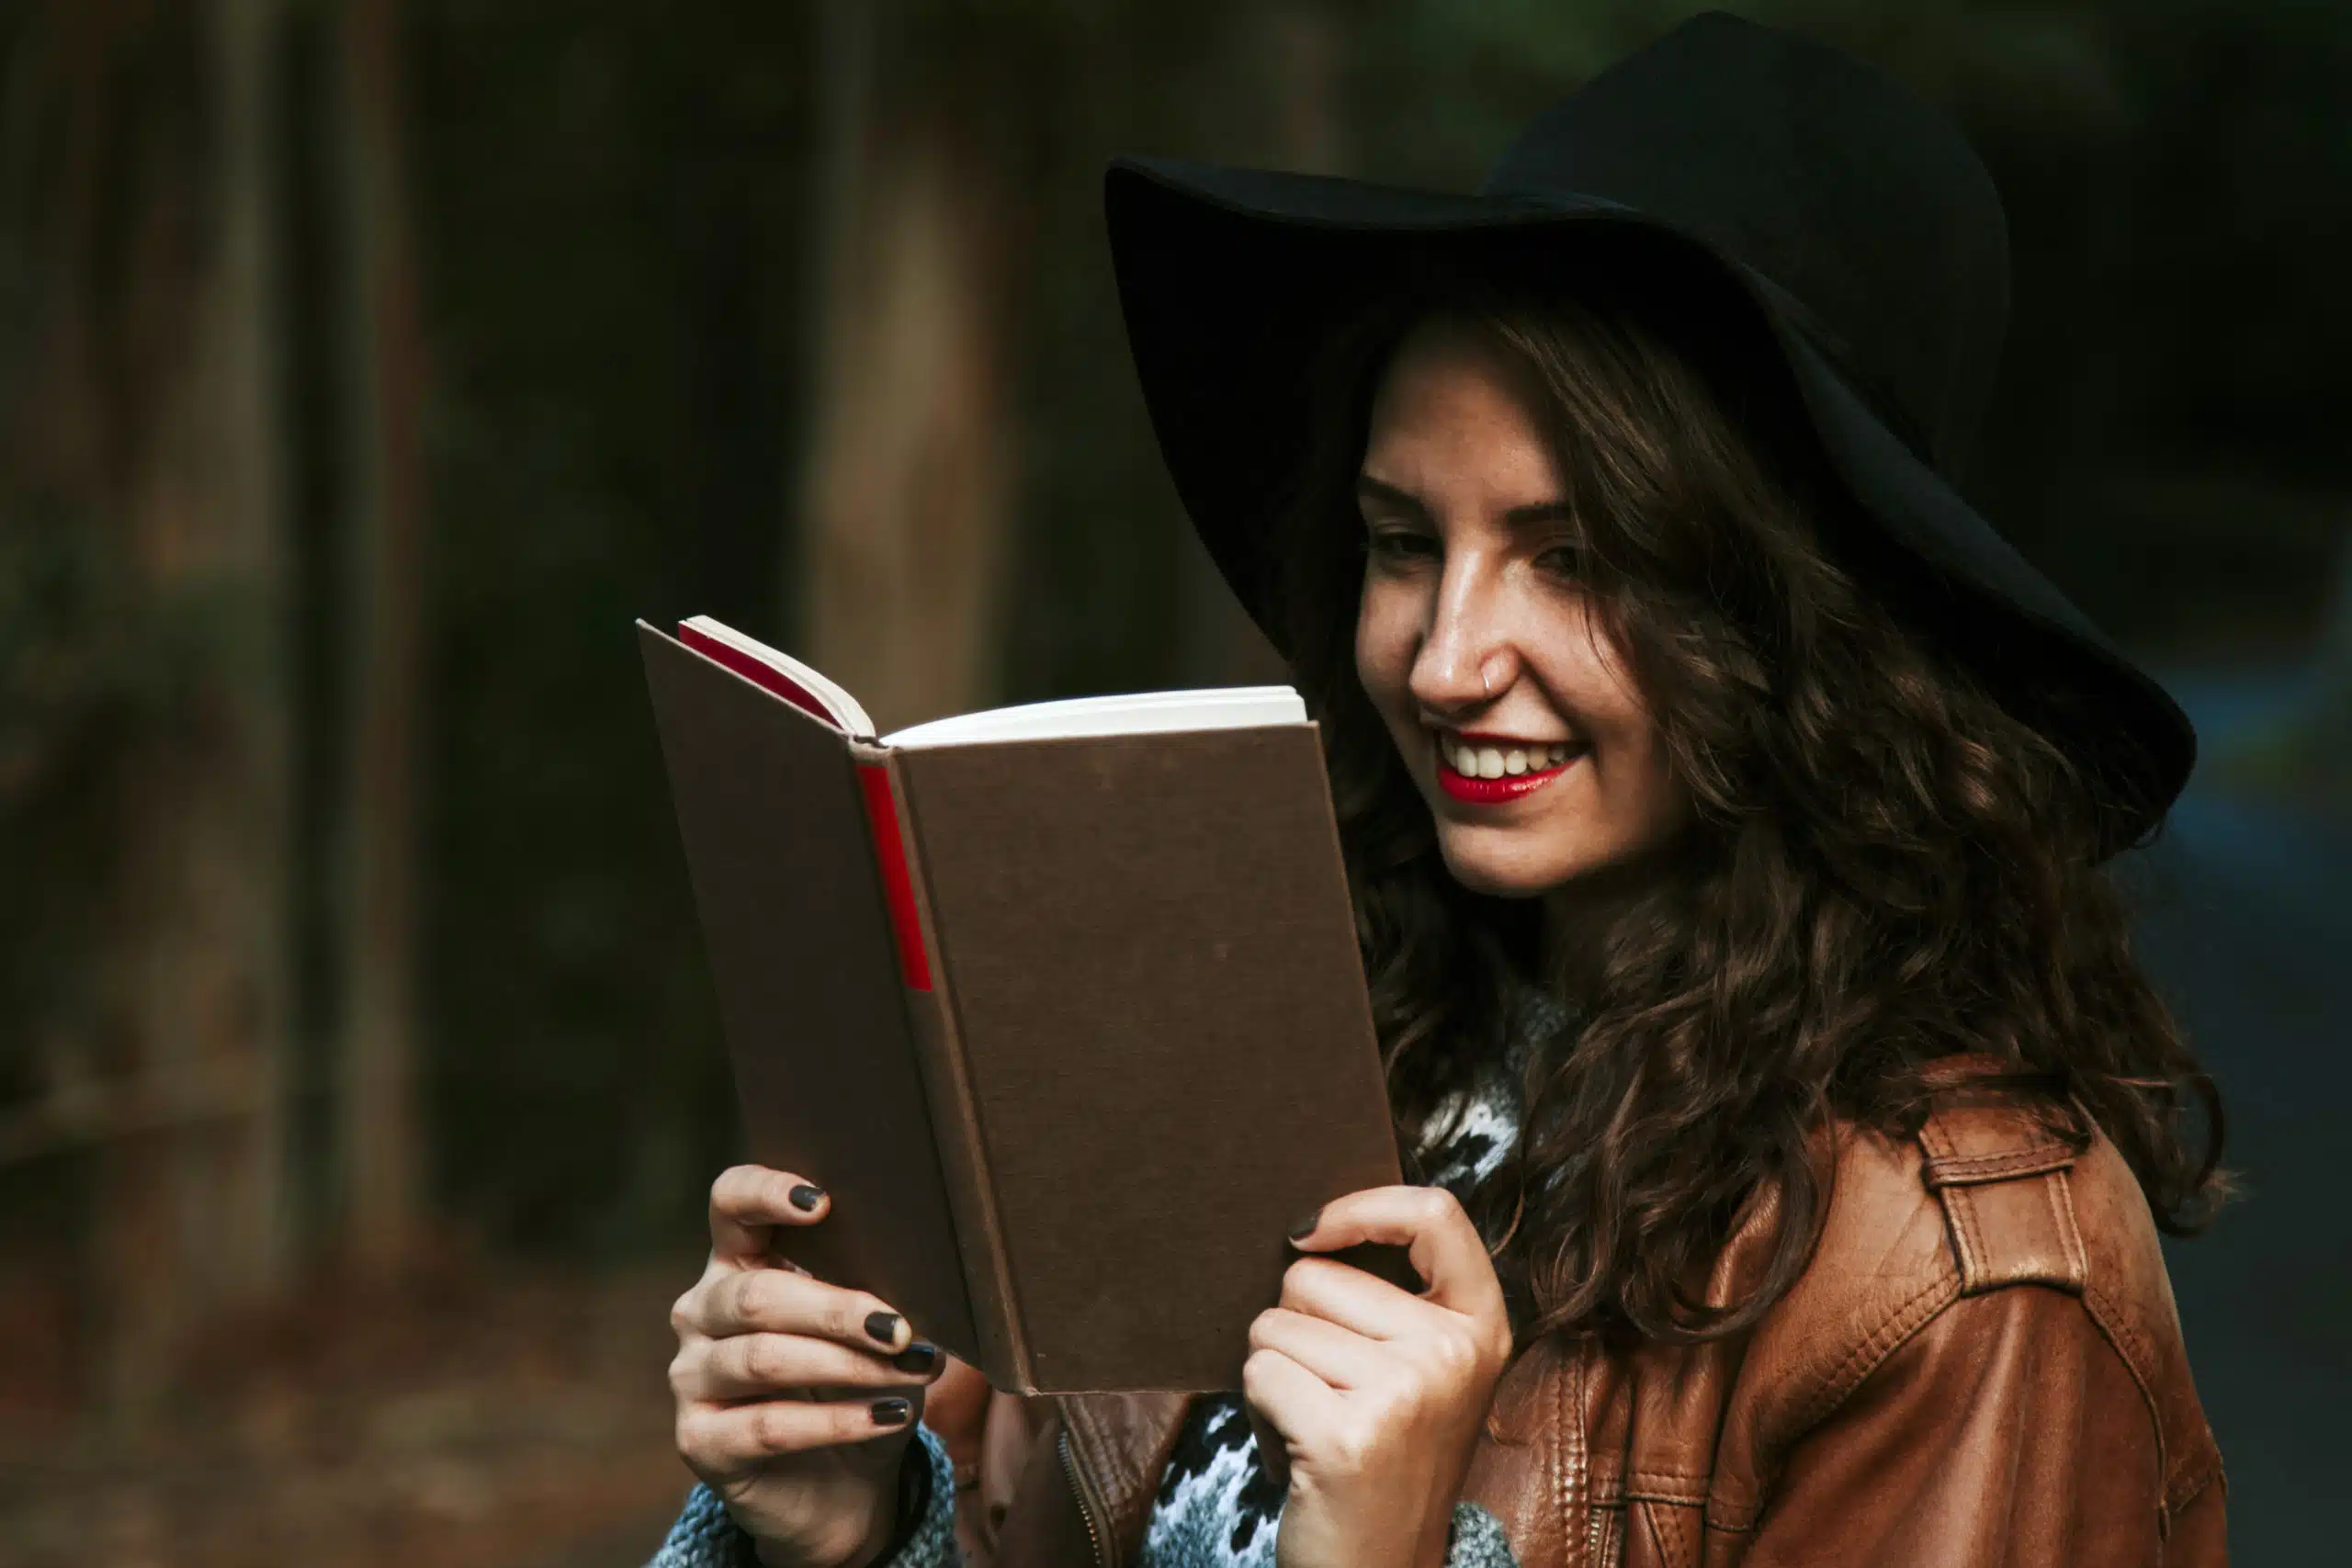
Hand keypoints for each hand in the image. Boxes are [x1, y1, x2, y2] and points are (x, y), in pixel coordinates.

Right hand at [669, 1165, 950, 1567]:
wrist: (841, 1487)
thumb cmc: (859, 1385)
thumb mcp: (873, 1330)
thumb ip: (883, 1293)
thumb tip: (934, 1281)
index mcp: (740, 1261)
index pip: (730, 1203)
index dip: (766, 1191)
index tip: (823, 1201)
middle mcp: (702, 1310)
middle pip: (758, 1296)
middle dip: (838, 1310)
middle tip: (901, 1326)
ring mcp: (693, 1376)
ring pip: (765, 1359)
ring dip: (848, 1365)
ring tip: (912, 1370)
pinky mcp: (700, 1441)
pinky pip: (769, 1425)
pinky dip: (839, 1420)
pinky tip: (890, 1416)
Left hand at [1242, 1186, 1513, 1567]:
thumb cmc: (1381, 1459)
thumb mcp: (1419, 1370)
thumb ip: (1391, 1299)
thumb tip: (1307, 1228)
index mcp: (1480, 1328)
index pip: (1436, 1214)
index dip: (1362, 1205)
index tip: (1309, 1230)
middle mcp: (1454, 1354)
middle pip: (1315, 1275)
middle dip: (1296, 1327)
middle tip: (1329, 1395)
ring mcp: (1406, 1393)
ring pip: (1276, 1323)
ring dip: (1275, 1373)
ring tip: (1315, 1424)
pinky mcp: (1349, 1434)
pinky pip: (1259, 1371)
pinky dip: (1259, 1410)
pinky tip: (1297, 1450)